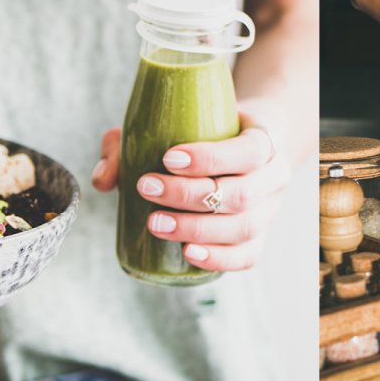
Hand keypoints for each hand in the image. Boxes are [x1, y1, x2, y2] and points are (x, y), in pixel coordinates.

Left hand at [92, 114, 289, 270]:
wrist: (246, 143)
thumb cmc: (206, 130)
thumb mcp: (175, 122)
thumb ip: (131, 143)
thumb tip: (104, 180)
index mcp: (267, 138)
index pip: (249, 151)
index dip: (211, 159)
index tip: (168, 158)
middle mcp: (275, 177)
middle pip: (242, 194)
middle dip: (190, 196)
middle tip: (147, 189)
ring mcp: (270, 211)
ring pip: (244, 228)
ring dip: (196, 229)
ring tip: (155, 223)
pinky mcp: (259, 238)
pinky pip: (247, 257)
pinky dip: (218, 258)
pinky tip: (187, 254)